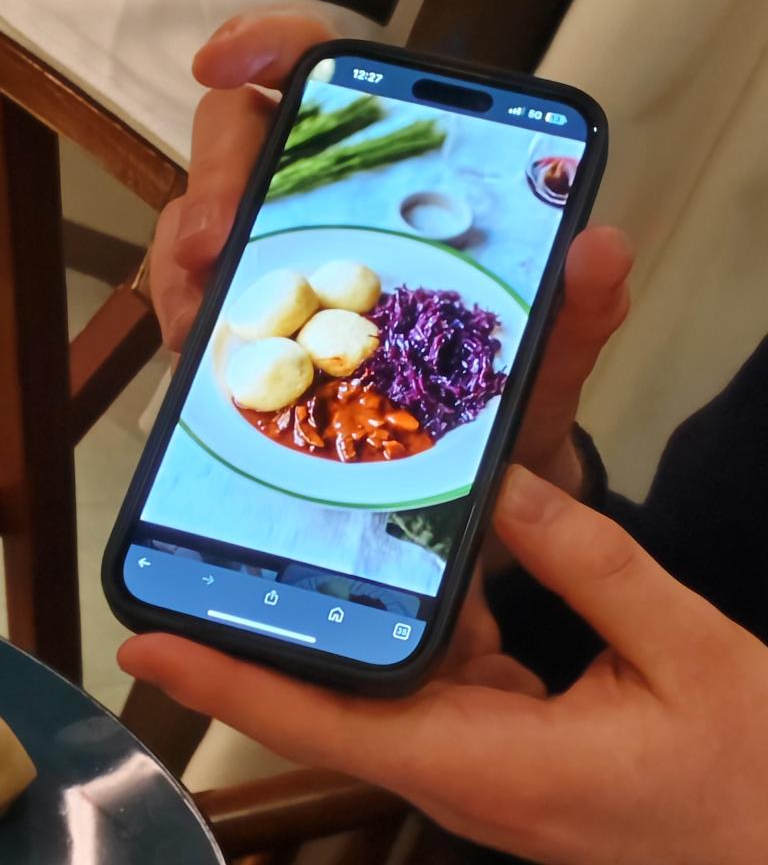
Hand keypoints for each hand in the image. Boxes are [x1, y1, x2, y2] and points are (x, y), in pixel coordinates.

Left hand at [121, 467, 767, 864]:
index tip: (147, 642)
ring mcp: (485, 762)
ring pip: (386, 677)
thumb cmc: (752, 775)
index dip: (232, 684)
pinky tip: (424, 550)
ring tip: (303, 527)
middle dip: (270, 626)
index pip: (330, 724)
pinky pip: (440, 672)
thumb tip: (508, 488)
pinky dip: (422, 614)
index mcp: (491, 764)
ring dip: (347, 611)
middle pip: (336, 695)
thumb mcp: (689, 656)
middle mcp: (464, 770)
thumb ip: (595, 566)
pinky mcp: (510, 745)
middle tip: (216, 542)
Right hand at [151, 11, 631, 496]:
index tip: (229, 61)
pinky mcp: (249, 319)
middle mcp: (327, 202)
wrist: (481, 473)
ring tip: (204, 320)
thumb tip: (601, 246)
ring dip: (187, 259)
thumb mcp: (549, 350)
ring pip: (200, 218)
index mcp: (399, 179)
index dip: (270, 45)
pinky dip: (188, 318)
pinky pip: (193, 297)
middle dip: (219, 173)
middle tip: (222, 240)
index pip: (325, 74)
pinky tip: (203, 354)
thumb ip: (583, 304)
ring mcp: (279, 257)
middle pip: (242, 136)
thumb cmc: (510, 394)